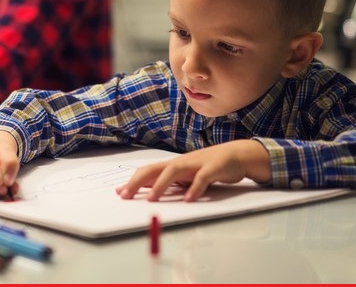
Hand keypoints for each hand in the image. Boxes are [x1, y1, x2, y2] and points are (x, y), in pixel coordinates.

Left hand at [115, 140, 270, 201]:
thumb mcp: (186, 176)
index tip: (119, 192)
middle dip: (138, 182)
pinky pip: (203, 178)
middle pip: (155, 169)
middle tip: (125, 196)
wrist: (237, 154)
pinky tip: (188, 200)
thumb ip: (170, 183)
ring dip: (161, 185)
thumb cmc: (208, 167)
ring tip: (151, 199)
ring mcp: (196, 164)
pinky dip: (195, 188)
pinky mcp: (213, 168)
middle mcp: (181, 163)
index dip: (133, 181)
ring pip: (174, 171)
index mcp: (173, 165)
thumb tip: (149, 192)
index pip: (148, 171)